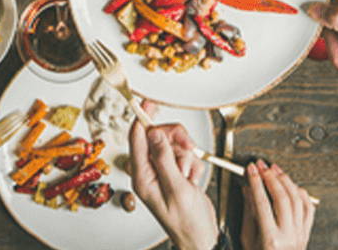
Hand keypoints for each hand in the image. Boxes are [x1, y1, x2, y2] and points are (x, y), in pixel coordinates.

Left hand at [129, 120, 217, 249]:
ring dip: (186, 155)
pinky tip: (193, 179)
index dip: (142, 117)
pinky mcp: (175, 173)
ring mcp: (163, 172)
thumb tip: (153, 133)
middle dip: (176, 139)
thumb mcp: (177, 189)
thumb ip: (164, 158)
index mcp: (142, 176)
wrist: (201, 237)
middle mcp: (150, 171)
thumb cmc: (187, 222)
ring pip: (173, 144)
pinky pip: (184, 155)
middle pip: (159, 136)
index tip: (148, 102)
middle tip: (188, 147)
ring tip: (189, 174)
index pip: (137, 138)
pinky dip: (192, 163)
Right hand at [240, 162, 314, 249]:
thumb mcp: (248, 239)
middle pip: (282, 198)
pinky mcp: (306, 233)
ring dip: (286, 181)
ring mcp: (300, 235)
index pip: (262, 202)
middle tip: (262, 166)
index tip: (250, 170)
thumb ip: (249, 213)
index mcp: (271, 239)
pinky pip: (308, 209)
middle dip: (271, 178)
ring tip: (275, 170)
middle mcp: (288, 236)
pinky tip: (293, 185)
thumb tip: (248, 190)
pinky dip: (301, 194)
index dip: (255, 182)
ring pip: (297, 200)